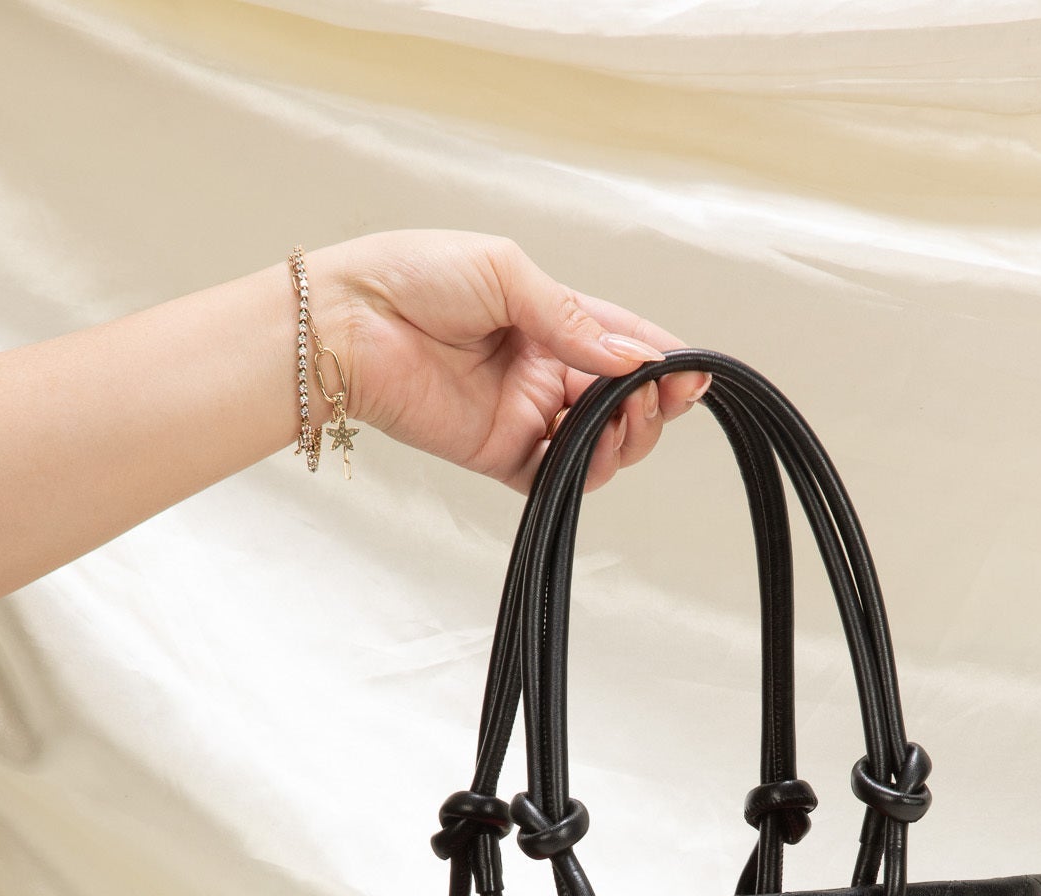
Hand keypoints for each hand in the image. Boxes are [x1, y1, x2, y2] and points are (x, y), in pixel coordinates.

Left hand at [311, 230, 707, 492]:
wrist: (347, 324)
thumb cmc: (410, 278)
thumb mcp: (505, 273)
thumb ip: (570, 319)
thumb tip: (628, 359)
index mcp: (548, 320)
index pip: (620, 344)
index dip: (661, 360)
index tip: (692, 373)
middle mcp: (541, 371)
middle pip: (620, 401)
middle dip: (652, 402)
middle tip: (659, 395)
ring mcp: (523, 415)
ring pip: (600, 444)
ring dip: (627, 436)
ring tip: (625, 416)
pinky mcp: (501, 454)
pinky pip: (559, 476)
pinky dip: (588, 468)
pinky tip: (596, 446)